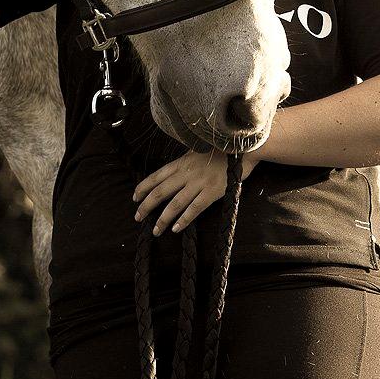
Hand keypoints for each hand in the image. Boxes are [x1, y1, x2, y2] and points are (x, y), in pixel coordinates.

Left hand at [132, 149, 261, 237]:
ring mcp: (199, 183)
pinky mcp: (213, 192)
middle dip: (146, 206)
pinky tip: (175, 228)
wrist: (244, 148)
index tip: (135, 198)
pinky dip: (183, 220)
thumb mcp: (198, 151)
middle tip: (137, 217)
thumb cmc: (222, 150)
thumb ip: (185, 162)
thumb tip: (172, 173)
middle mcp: (187, 173)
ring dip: (162, 218)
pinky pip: (194, 208)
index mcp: (182, 162)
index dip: (143, 187)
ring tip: (156, 230)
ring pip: (175, 203)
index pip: (156, 176)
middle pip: (160, 191)